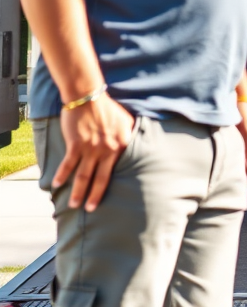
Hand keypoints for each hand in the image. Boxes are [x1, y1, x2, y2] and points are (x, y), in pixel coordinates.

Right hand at [55, 92, 134, 211]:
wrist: (89, 97)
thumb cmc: (108, 108)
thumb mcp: (126, 121)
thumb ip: (128, 136)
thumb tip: (130, 147)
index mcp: (122, 144)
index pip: (117, 169)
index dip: (111, 183)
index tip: (108, 193)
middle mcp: (108, 149)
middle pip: (100, 178)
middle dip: (94, 196)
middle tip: (90, 209)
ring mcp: (91, 148)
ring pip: (83, 176)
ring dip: (77, 191)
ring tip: (73, 204)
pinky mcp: (76, 145)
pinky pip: (68, 165)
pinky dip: (62, 175)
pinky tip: (57, 184)